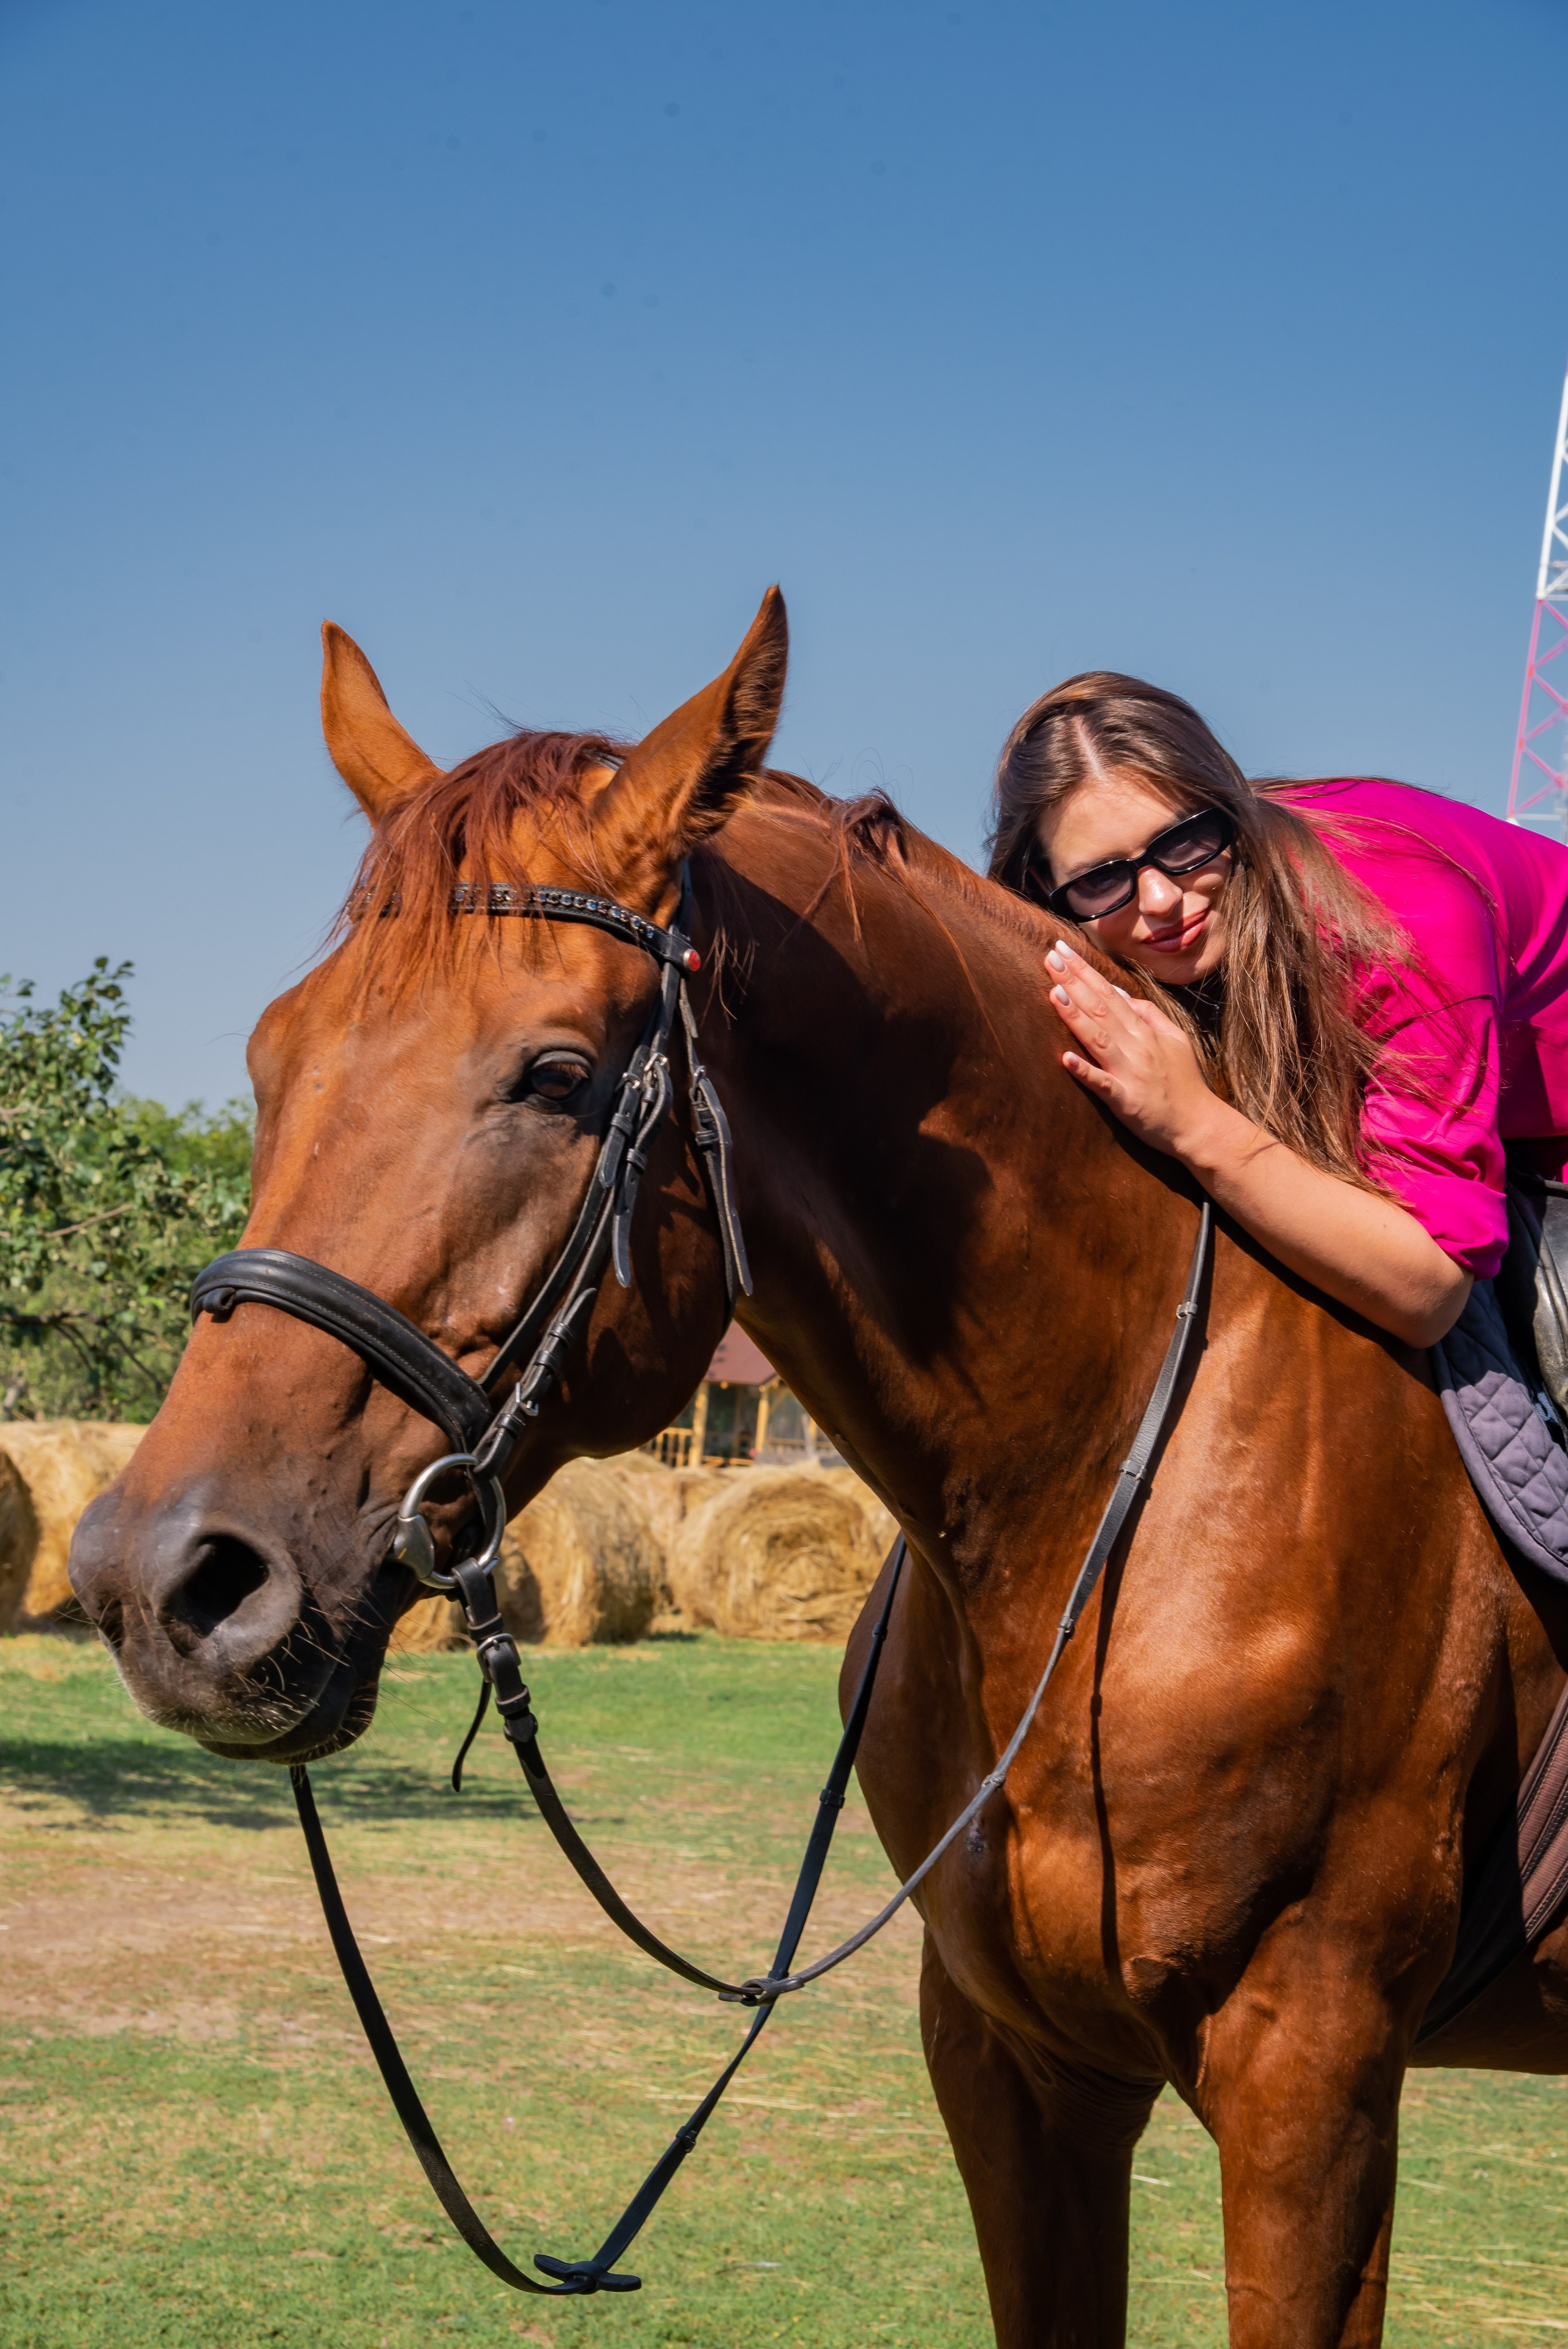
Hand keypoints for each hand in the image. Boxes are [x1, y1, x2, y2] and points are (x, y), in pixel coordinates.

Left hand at [1045, 940, 1227, 1160]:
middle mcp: (1136, 1047)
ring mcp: (1130, 1073)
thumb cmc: (1185, 1083)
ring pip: (1098, 1039)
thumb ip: (1148, 1014)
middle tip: (1051, 957)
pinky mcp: (1126, 1101)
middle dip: (1074, 982)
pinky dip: (1085, 1071)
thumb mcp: (1175, 1039)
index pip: (1109, 995)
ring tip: (1054, 992)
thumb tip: (1119, 993)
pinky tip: (1065, 1058)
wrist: (1200, 1125)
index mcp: (1144, 1032)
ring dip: (1075, 1016)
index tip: (1062, 950)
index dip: (1085, 972)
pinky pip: (1103, 1084)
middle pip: (1100, 1009)